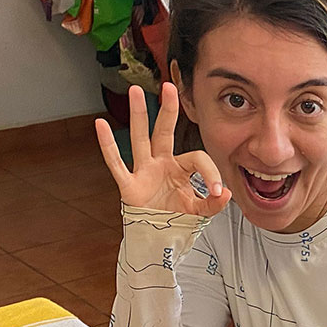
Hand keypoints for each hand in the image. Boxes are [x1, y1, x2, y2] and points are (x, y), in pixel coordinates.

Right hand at [95, 83, 231, 217]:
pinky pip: (116, 162)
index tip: (217, 191)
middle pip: (164, 131)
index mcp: (181, 168)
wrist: (158, 239)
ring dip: (139, 115)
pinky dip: (108, 144)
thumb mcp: (200, 212)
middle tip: (169, 86)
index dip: (210, 173)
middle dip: (167, 110)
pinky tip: (100, 124)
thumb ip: (214, 203)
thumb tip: (225, 193)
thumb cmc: (176, 220)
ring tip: (135, 91)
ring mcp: (144, 171)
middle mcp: (161, 163)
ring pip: (140, 138)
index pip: (197, 158)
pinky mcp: (129, 184)